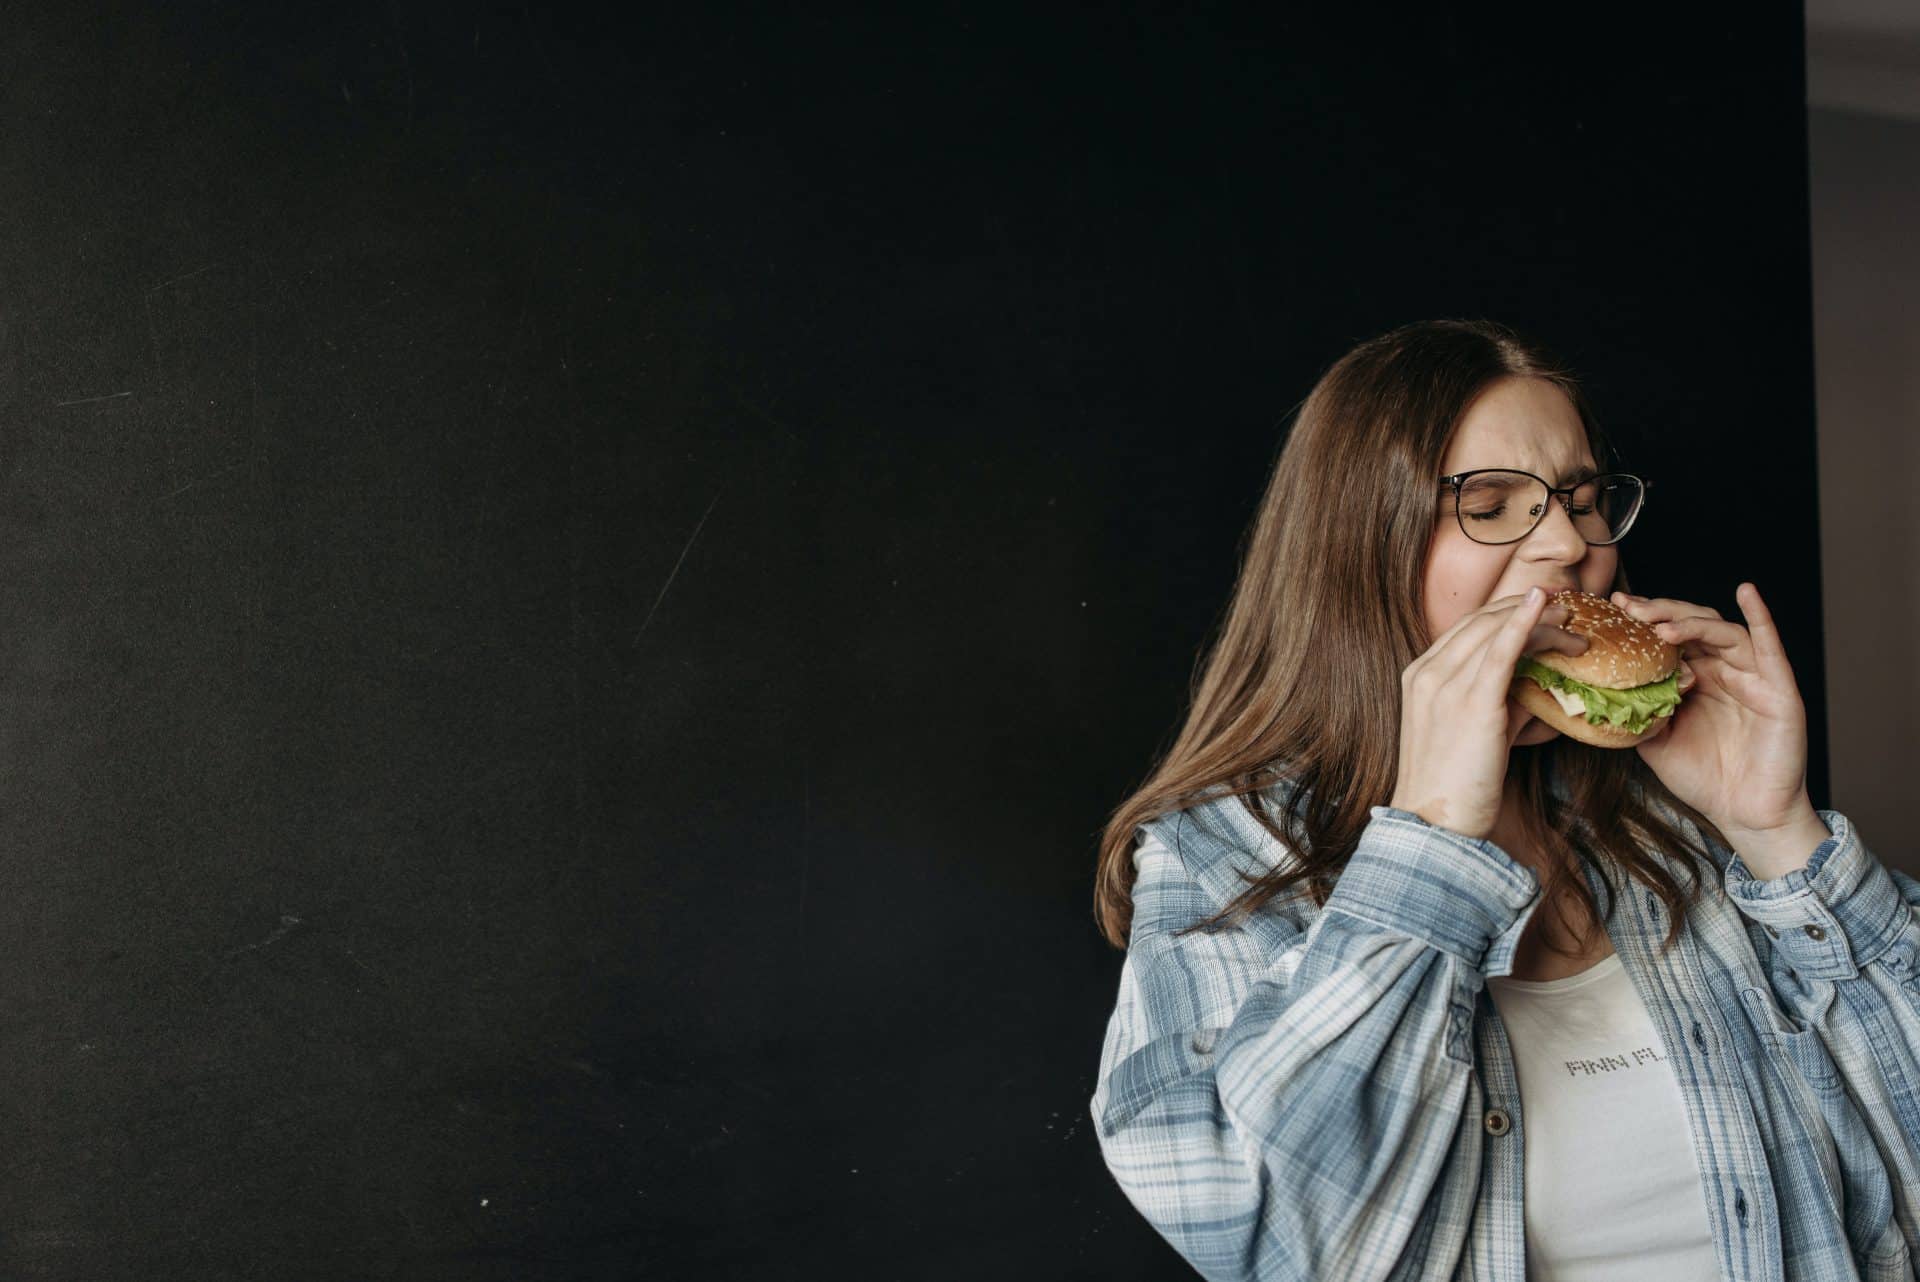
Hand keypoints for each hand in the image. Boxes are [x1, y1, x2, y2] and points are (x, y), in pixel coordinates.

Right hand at [1389, 587, 1588, 839]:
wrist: (1433, 825)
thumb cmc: (1454, 789)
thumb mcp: (1472, 735)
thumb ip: (1500, 706)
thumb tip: (1540, 692)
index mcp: (1419, 677)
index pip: (1466, 629)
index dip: (1506, 612)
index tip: (1541, 609)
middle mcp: (1427, 673)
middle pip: (1481, 622)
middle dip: (1527, 607)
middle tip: (1567, 608)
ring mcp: (1444, 685)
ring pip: (1495, 631)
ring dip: (1540, 619)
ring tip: (1573, 623)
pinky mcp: (1471, 702)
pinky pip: (1500, 651)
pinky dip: (1523, 623)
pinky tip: (1543, 607)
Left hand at [1613, 583, 1819, 844]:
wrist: (1744, 815)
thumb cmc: (1705, 779)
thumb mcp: (1655, 741)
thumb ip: (1637, 712)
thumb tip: (1599, 690)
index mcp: (1696, 678)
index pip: (1670, 637)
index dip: (1644, 620)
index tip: (1613, 607)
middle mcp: (1724, 671)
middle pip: (1693, 625)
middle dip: (1661, 613)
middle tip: (1631, 608)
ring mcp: (1753, 677)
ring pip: (1723, 632)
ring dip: (1691, 622)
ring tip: (1661, 625)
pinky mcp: (1779, 689)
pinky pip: (1770, 647)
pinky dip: (1760, 616)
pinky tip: (1747, 593)